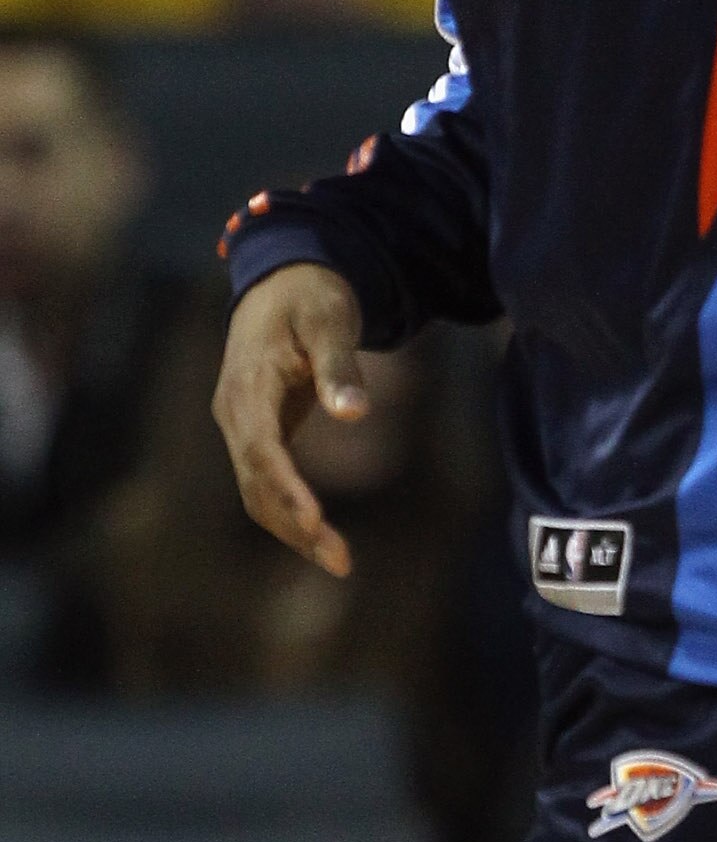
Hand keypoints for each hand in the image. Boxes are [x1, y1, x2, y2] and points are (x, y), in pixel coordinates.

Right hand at [211, 264, 369, 577]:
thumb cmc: (311, 296)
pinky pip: (267, 481)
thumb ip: (340, 367)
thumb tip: (356, 415)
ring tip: (340, 561)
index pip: (262, 449)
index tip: (315, 521)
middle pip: (257, 484)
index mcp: (249, 385)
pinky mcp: (256, 432)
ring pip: (257, 491)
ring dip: (293, 528)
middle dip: (295, 526)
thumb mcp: (331, 321)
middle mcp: (235, 413)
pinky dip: (291, 510)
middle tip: (342, 562)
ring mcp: (241, 426)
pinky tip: (321, 536)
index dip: (286, 488)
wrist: (282, 279)